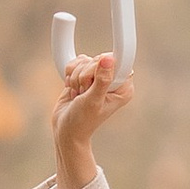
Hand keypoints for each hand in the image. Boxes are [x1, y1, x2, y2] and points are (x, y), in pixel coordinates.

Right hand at [53, 49, 135, 188]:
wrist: (66, 129)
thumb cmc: (82, 121)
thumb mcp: (93, 101)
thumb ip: (102, 80)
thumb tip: (108, 59)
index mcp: (123, 88)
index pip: (117, 62)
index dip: (102, 68)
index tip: (93, 84)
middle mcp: (114, 81)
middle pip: (99, 59)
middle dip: (85, 76)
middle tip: (85, 94)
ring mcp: (98, 77)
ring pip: (85, 61)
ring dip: (76, 78)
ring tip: (79, 95)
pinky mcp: (85, 75)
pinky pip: (76, 62)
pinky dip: (69, 75)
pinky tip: (73, 90)